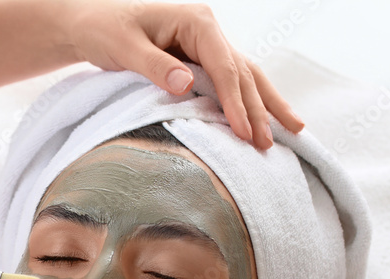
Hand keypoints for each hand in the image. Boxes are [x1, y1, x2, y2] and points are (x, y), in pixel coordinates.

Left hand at [63, 2, 303, 149]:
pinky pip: (234, 82)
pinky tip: (271, 119)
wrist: (93, 24)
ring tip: (296, 131)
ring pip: (248, 76)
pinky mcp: (203, 60)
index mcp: (197, 22)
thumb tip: (185, 84)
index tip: (243, 132)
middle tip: (268, 145)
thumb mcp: (123, 47)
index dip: (235, 102)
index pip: (224, 67)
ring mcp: (209, 45)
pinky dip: (253, 101)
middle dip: (259, 110)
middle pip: (243, 73)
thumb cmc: (105, 31)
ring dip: (269, 105)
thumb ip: (154, 65)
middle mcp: (210, 31)